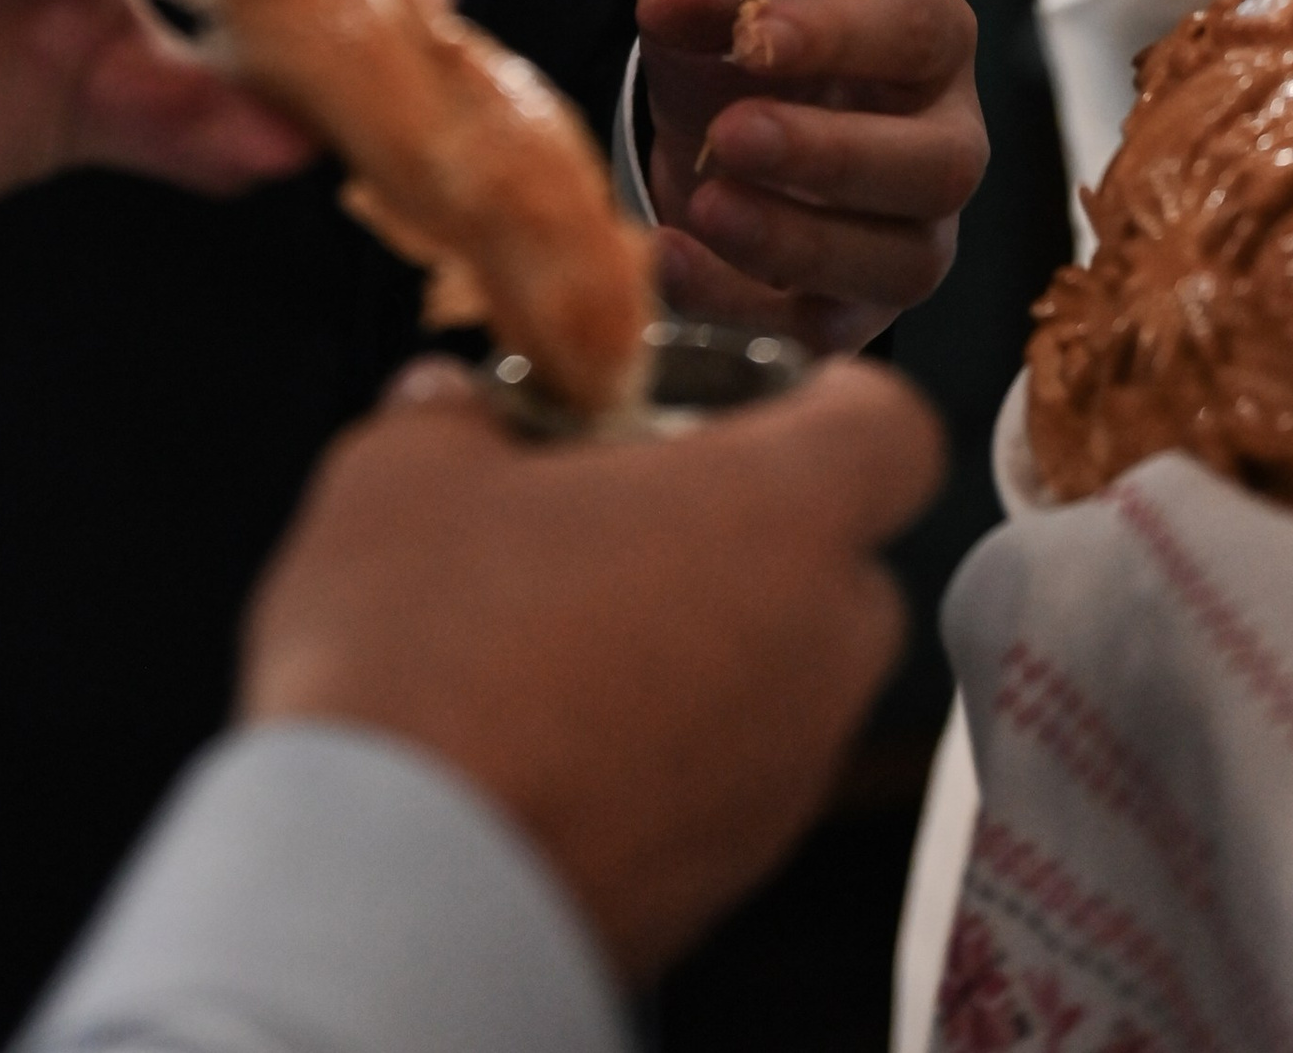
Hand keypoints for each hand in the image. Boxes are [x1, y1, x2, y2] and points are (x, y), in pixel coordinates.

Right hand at [240, 354, 942, 984]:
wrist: (400, 892)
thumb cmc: (428, 656)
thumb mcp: (403, 474)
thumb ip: (453, 414)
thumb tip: (451, 407)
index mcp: (774, 515)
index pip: (892, 431)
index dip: (829, 402)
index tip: (745, 399)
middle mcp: (816, 650)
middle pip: (839, 563)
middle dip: (746, 533)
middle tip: (624, 516)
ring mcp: (782, 778)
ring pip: (784, 674)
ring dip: (703, 643)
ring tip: (562, 634)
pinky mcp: (730, 876)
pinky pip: (729, 772)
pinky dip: (670, 744)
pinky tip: (547, 733)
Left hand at [637, 0, 985, 353]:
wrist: (721, 126)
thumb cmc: (746, 42)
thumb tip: (672, 0)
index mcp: (928, 33)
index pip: (916, 30)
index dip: (841, 36)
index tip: (754, 39)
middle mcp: (947, 139)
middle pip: (942, 166)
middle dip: (835, 156)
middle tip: (729, 135)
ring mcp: (916, 234)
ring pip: (902, 264)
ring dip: (799, 242)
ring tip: (704, 205)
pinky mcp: (863, 309)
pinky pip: (827, 329)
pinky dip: (743, 304)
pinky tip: (670, 260)